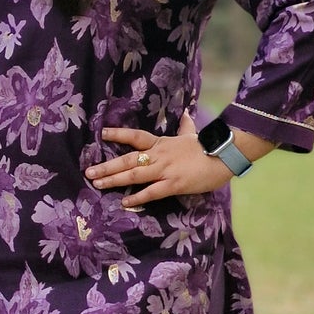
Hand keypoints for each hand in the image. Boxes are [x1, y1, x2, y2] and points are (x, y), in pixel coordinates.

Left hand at [88, 112, 230, 207]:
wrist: (224, 156)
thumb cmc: (208, 147)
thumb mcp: (193, 134)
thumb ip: (186, 125)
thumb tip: (186, 111)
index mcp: (162, 143)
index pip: (136, 136)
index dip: (118, 134)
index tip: (102, 133)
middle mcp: (159, 155)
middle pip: (128, 159)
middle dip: (107, 166)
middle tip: (89, 172)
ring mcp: (165, 170)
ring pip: (135, 175)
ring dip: (114, 180)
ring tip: (98, 184)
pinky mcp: (174, 184)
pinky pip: (152, 192)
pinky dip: (137, 197)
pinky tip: (124, 202)